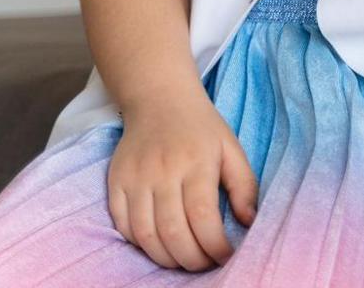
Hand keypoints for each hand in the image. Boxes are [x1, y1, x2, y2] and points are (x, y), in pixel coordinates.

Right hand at [106, 85, 258, 269]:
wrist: (159, 99)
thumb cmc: (201, 127)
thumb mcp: (232, 148)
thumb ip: (245, 186)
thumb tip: (249, 222)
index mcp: (196, 163)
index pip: (202, 217)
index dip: (215, 246)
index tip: (226, 256)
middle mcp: (163, 171)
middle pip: (173, 232)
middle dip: (192, 259)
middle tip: (205, 264)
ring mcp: (135, 178)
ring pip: (145, 235)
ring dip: (165, 257)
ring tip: (184, 259)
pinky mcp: (115, 182)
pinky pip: (122, 225)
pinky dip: (140, 243)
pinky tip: (158, 244)